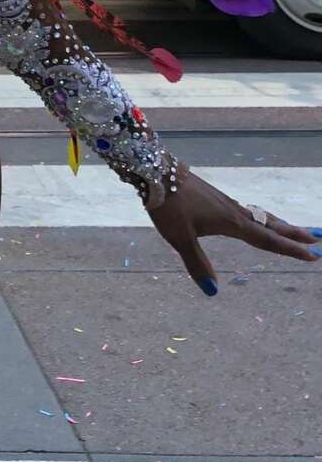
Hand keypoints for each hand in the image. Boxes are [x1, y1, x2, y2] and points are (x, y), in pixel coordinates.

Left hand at [146, 161, 320, 293]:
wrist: (154, 170)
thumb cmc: (169, 205)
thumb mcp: (180, 238)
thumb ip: (197, 264)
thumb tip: (213, 291)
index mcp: (231, 222)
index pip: (267, 240)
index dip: (290, 250)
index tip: (313, 255)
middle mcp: (234, 211)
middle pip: (270, 225)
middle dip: (293, 234)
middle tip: (316, 240)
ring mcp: (225, 202)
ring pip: (259, 215)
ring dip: (279, 224)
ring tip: (292, 229)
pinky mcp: (215, 196)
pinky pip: (247, 210)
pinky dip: (261, 217)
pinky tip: (254, 218)